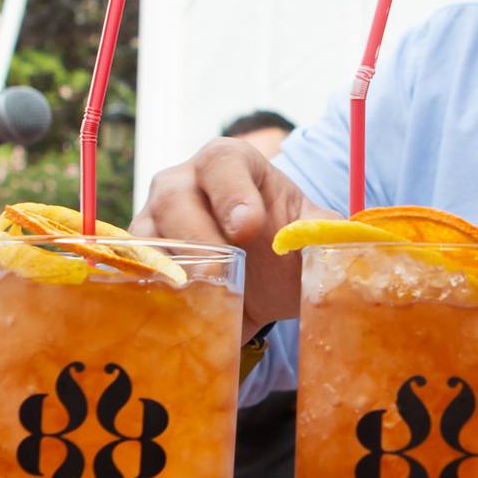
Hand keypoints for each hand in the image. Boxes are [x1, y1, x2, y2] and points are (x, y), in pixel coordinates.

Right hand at [132, 138, 336, 341]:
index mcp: (230, 164)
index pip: (223, 164)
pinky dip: (149, 293)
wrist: (259, 280)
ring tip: (198, 299)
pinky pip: (131, 271)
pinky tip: (172, 314)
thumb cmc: (283, 247)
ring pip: (148, 237)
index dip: (232, 193)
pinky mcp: (138, 257)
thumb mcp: (309, 235)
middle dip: (197, 237)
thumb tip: (346, 243)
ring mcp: (153, 219)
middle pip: (174, 199)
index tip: (248, 227)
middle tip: (219, 273)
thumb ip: (326, 233)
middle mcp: (182, 183)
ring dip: (171, 269)